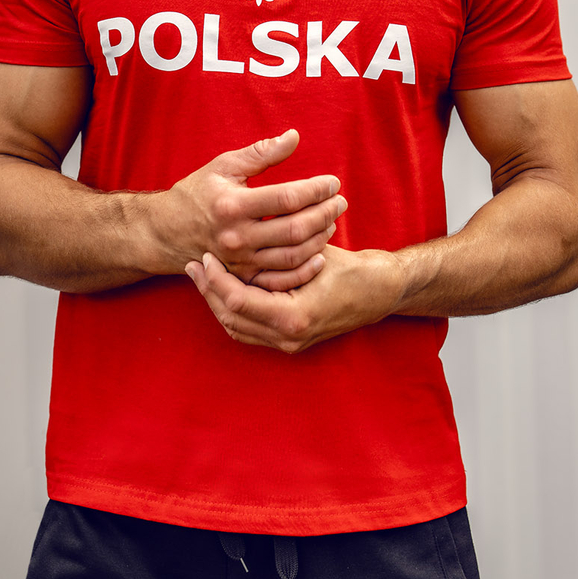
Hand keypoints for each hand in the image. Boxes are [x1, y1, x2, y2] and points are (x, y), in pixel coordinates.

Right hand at [149, 130, 346, 289]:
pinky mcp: (243, 276)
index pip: (287, 198)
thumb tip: (294, 137)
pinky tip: (320, 253)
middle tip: (340, 202)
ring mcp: (240, 261)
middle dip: (325, 213)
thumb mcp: (224, 165)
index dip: (316, 190)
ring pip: (293, 256)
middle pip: (295, 229)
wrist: (168, 231)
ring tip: (332, 221)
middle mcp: (237, 236)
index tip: (333, 182)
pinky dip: (305, 268)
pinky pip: (281, 278)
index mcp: (233, 205)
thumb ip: (261, 153)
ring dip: (319, 238)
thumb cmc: (199, 192)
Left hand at [184, 244, 404, 352]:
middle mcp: (288, 338)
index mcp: (293, 319)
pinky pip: (251, 331)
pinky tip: (225, 289)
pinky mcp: (291, 342)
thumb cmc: (352, 268)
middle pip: (230, 319)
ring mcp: (289, 344)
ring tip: (203, 276)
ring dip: (218, 302)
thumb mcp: (313, 253)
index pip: (237, 302)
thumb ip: (276, 252)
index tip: (205, 257)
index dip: (216, 279)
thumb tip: (238, 234)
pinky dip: (234, 311)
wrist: (382, 292)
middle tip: (195, 265)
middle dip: (209, 291)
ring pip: (237, 328)